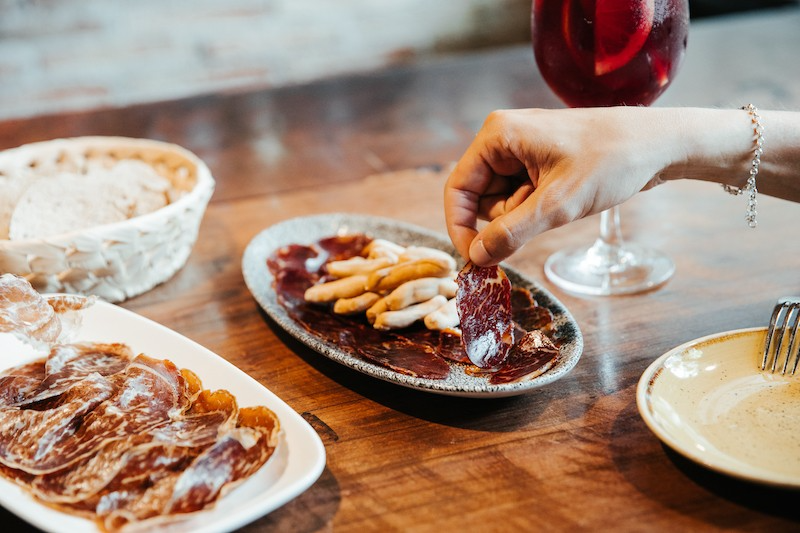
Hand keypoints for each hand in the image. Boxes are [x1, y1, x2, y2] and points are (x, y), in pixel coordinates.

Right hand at [444, 107, 671, 264]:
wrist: (659, 145)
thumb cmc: (611, 162)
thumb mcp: (557, 204)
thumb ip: (511, 232)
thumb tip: (476, 257)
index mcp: (497, 135)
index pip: (458, 189)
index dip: (461, 227)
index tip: (476, 259)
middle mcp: (503, 138)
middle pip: (479, 197)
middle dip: (506, 218)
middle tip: (544, 213)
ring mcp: (521, 150)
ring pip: (501, 201)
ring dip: (525, 214)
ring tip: (562, 200)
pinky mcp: (538, 161)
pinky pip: (521, 196)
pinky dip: (538, 208)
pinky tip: (566, 198)